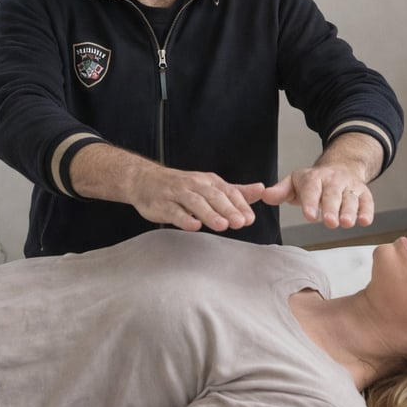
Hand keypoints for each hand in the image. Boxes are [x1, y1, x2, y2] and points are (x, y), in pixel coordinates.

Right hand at [125, 166, 264, 231]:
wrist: (145, 180)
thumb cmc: (181, 186)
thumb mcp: (210, 185)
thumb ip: (235, 191)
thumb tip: (261, 189)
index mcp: (208, 181)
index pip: (227, 191)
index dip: (239, 204)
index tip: (249, 218)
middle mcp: (193, 184)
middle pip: (213, 196)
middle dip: (228, 209)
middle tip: (241, 222)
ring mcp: (176, 194)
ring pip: (195, 203)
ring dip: (209, 214)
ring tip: (222, 225)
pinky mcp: (161, 204)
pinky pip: (174, 211)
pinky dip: (184, 218)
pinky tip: (193, 226)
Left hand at [261, 131, 382, 228]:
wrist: (340, 167)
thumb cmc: (313, 182)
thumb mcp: (295, 183)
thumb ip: (281, 191)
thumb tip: (265, 196)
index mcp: (314, 177)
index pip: (311, 189)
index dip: (310, 203)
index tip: (310, 216)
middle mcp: (333, 180)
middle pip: (332, 194)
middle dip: (331, 208)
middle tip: (329, 222)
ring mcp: (349, 186)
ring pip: (350, 198)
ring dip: (349, 211)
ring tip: (346, 223)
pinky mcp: (363, 193)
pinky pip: (366, 201)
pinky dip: (367, 211)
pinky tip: (365, 221)